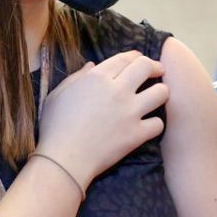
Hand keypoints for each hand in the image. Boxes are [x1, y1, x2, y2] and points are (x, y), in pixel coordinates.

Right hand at [36, 51, 168, 186]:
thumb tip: (93, 66)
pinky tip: (148, 126)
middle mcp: (117, 90)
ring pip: (161, 92)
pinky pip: (158, 123)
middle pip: (147, 67)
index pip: (126, 58)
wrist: (63, 159)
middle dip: (156, 67)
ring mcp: (130, 112)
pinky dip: (155, 125)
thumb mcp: (57, 95)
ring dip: (161, 93)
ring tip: (156, 98)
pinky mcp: (136, 134)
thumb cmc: (55, 128)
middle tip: (158, 72)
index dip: (137, 57)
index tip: (141, 61)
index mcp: (97, 78)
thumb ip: (77, 77)